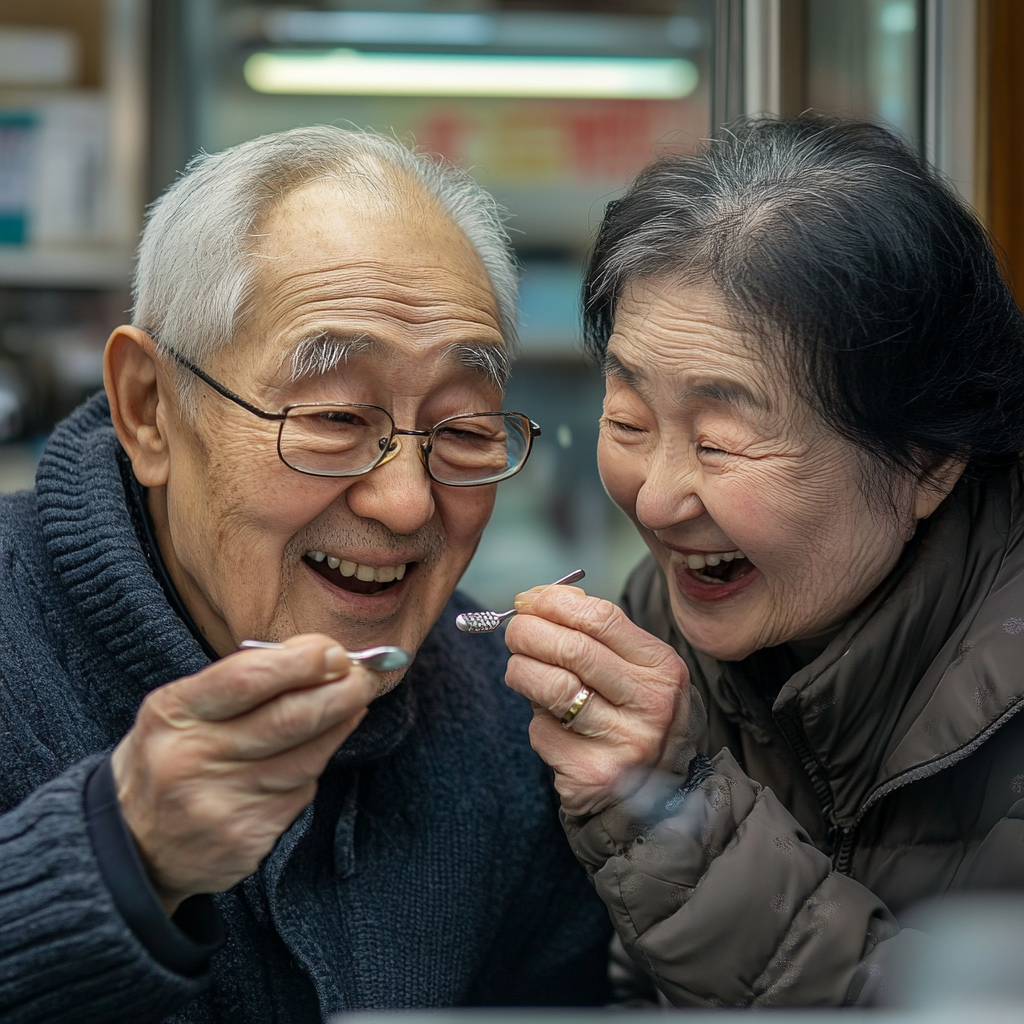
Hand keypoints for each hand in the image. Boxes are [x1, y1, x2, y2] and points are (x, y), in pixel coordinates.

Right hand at [111, 634, 375, 913]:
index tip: (335, 651)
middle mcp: (194, 760)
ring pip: (305, 759)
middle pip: (288, 720)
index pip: (247, 680)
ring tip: (353, 704)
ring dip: (339, 727)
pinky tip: (313, 753)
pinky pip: (299, 793)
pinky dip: (313, 768)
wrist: (134, 846)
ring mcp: (221, 805)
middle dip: (338, 693)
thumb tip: (319, 656)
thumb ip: (242, 681)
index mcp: (174, 714)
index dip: (300, 662)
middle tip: (363, 676)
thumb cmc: (171, 756)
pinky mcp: (246, 840)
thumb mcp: (182, 709)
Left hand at [504, 585, 690, 817]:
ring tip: (520, 671)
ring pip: (550, 687)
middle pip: (571, 649)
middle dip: (526, 632)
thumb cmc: (633, 714)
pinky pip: (542, 731)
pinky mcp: (592, 776)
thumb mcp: (635, 668)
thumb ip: (594, 632)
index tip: (527, 602)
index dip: (553, 602)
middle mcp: (650, 706)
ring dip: (520, 671)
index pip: (600, 618)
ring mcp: (624, 744)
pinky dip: (535, 721)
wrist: (654, 793)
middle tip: (514, 633)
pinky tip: (550, 724)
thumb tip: (536, 599)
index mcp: (662, 668)